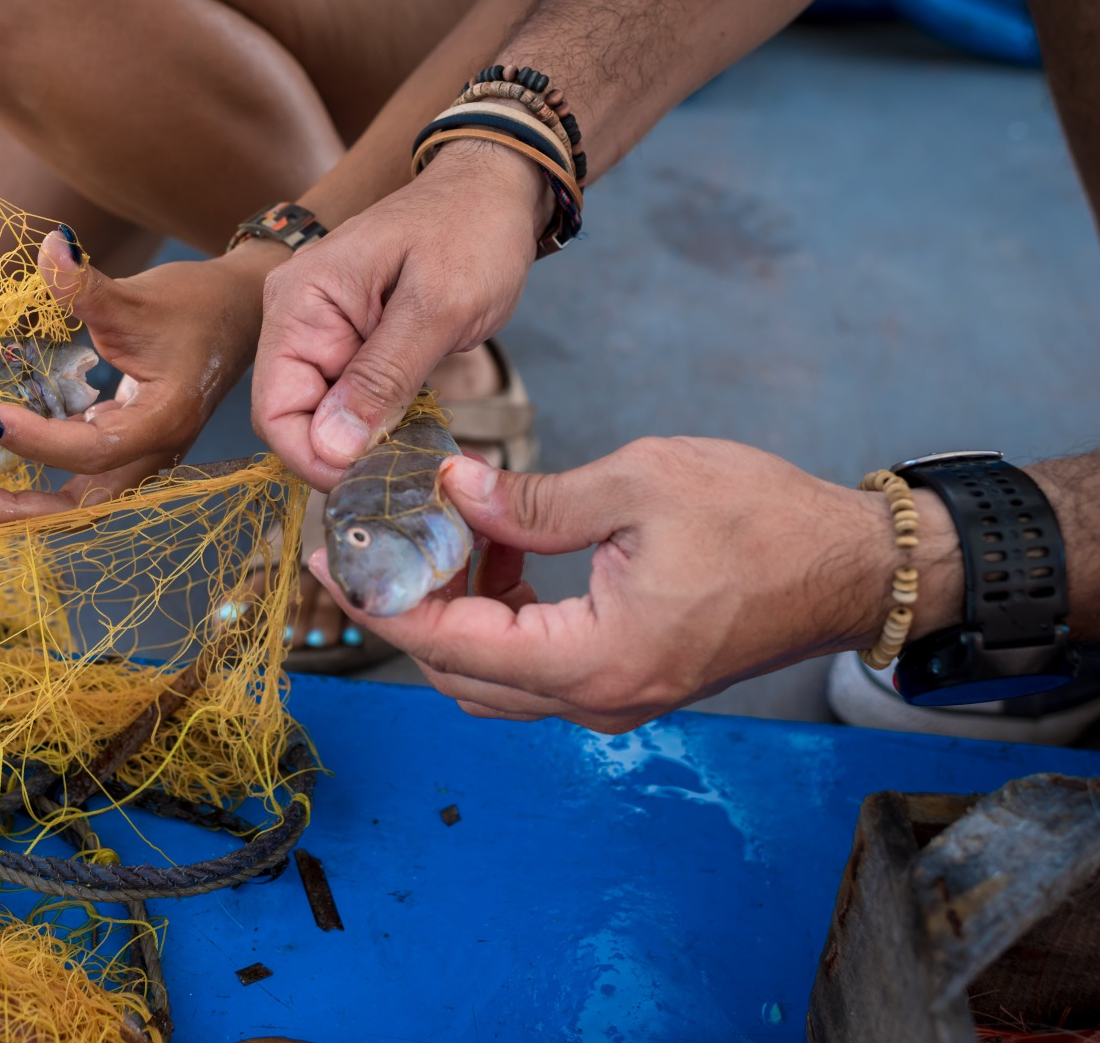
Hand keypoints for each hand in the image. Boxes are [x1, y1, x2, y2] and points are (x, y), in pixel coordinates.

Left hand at [0, 232, 283, 520]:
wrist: (239, 314)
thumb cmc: (197, 305)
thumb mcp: (139, 294)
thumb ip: (87, 284)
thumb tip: (51, 246)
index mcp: (163, 420)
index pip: (91, 448)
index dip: (35, 439)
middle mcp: (154, 451)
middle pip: (84, 506)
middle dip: (19, 508)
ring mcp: (143, 455)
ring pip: (80, 500)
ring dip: (22, 500)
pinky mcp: (129, 446)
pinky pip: (80, 477)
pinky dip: (36, 474)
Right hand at [253, 141, 548, 489]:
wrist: (498, 186)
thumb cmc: (472, 229)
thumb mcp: (439, 306)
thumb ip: (383, 377)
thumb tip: (330, 446)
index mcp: (301, 302)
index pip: (275, 408)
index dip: (313, 458)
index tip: (370, 483)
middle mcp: (298, 318)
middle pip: (297, 419)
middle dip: (344, 457)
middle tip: (408, 479)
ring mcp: (324, 332)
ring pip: (328, 419)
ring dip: (368, 447)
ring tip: (421, 463)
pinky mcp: (354, 344)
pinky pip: (354, 403)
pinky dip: (384, 428)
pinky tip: (420, 441)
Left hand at [308, 437, 965, 732]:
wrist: (850, 566)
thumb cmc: (762, 520)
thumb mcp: (636, 485)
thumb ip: (530, 499)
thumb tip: (450, 490)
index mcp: (596, 659)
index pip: (451, 644)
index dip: (382, 603)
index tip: (334, 562)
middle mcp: (597, 699)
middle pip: (457, 672)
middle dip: (402, 609)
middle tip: (367, 545)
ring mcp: (612, 698)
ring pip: (489, 676)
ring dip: (449, 613)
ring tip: (439, 535)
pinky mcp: (623, 680)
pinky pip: (530, 666)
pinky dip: (495, 618)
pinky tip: (496, 551)